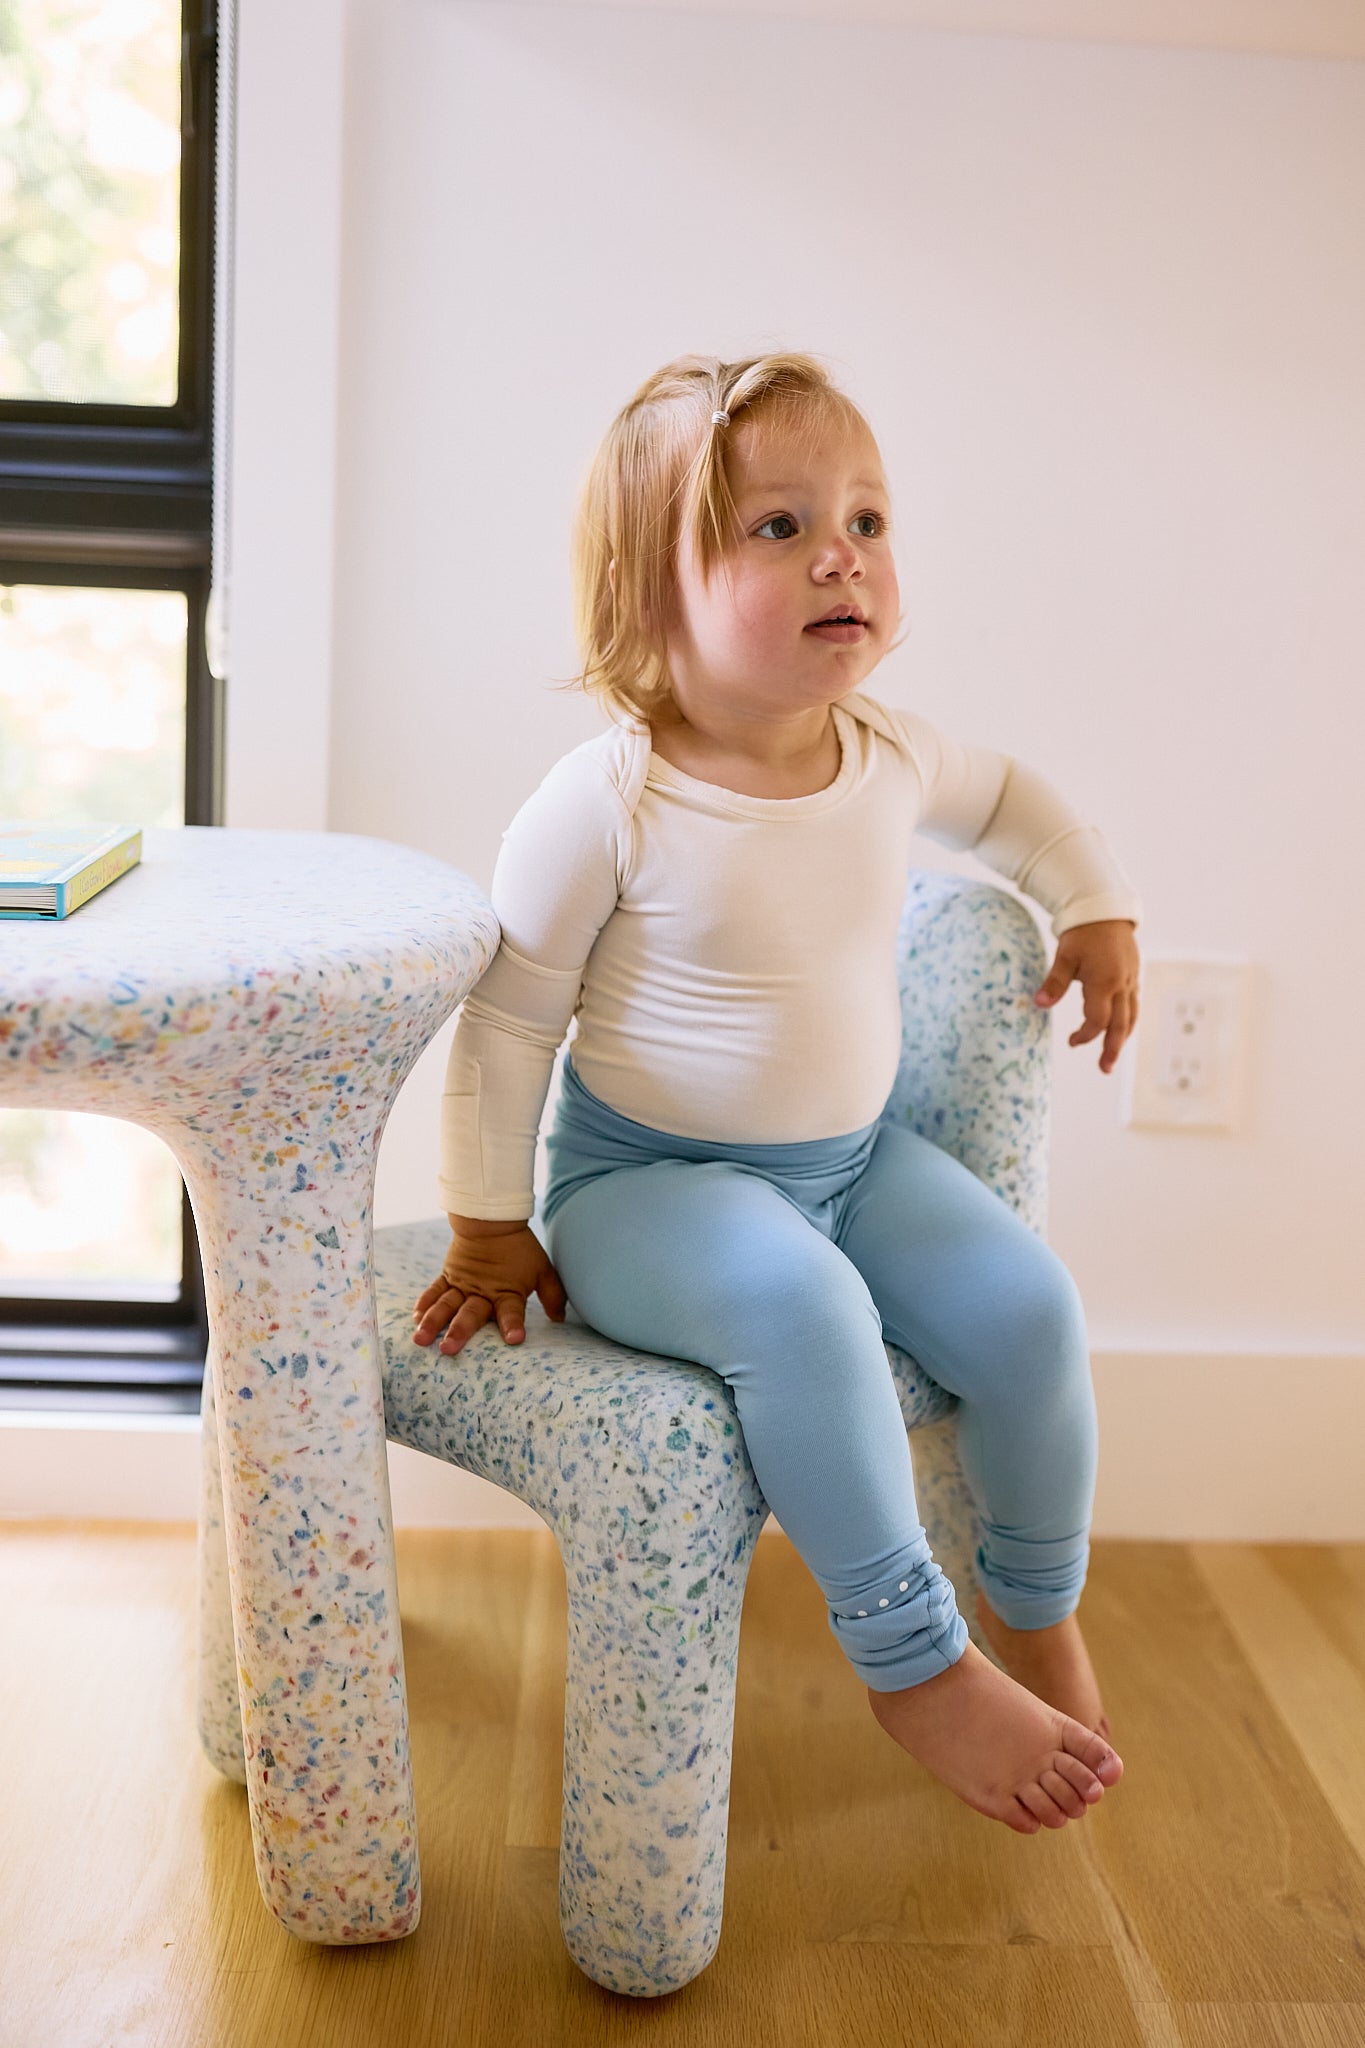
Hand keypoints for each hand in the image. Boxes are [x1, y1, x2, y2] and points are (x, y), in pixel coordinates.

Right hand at [412, 1223, 568, 1354]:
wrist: (491, 1219)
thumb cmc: (520, 1248)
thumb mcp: (542, 1269)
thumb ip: (552, 1295)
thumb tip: (559, 1319)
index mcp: (507, 1291)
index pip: (512, 1311)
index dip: (513, 1325)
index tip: (514, 1339)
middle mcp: (482, 1291)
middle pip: (470, 1313)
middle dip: (459, 1331)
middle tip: (448, 1349)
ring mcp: (462, 1284)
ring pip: (446, 1305)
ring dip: (433, 1323)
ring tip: (420, 1339)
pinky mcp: (448, 1275)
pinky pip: (434, 1291)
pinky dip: (424, 1304)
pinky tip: (415, 1319)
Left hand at [1033, 918, 1139, 1074]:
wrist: (1106, 910)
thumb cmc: (1082, 933)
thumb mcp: (1064, 956)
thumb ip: (1054, 983)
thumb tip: (1038, 1004)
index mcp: (1105, 982)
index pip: (1098, 1020)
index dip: (1085, 1035)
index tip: (1071, 1042)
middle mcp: (1122, 984)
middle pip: (1120, 1025)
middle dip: (1112, 1049)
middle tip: (1104, 1069)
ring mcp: (1131, 981)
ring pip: (1131, 1017)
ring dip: (1122, 1038)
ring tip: (1112, 1056)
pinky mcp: (1134, 977)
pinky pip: (1134, 1005)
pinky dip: (1128, 1021)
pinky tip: (1120, 1030)